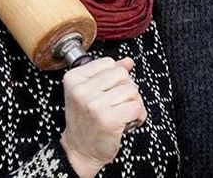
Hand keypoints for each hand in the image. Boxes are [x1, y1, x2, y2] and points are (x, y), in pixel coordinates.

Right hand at [60, 57, 146, 177]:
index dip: (114, 76)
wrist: (79, 152)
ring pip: (132, 90)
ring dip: (134, 102)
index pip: (109, 62)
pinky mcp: (109, 119)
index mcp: (74, 78)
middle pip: (122, 74)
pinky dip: (139, 114)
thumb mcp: (90, 91)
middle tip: (118, 102)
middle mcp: (82, 90)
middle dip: (126, 88)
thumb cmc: (85, 120)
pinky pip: (136, 106)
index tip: (108, 90)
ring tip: (122, 112)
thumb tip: (128, 61)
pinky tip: (129, 121)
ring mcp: (94, 105)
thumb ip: (108, 72)